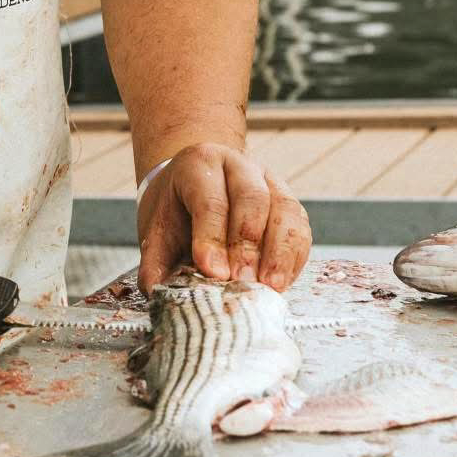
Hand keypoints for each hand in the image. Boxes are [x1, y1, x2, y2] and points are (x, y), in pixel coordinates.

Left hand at [137, 142, 310, 292]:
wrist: (196, 186)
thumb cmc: (177, 212)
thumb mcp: (157, 231)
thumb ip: (156, 262)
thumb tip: (157, 292)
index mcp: (199, 164)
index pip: (210, 199)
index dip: (212, 236)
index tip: (212, 271)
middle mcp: (239, 165)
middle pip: (252, 199)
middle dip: (248, 245)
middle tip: (242, 281)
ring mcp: (270, 181)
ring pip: (284, 209)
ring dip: (280, 252)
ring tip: (270, 286)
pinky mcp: (290, 203)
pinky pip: (301, 227)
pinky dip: (295, 256)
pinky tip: (282, 282)